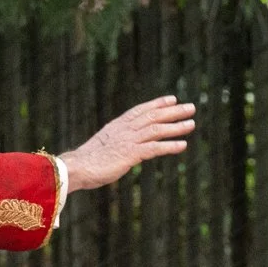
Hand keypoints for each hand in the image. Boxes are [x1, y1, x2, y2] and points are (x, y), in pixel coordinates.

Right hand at [58, 96, 195, 191]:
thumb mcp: (102, 147)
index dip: (157, 104)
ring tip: (192, 124)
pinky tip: (183, 145)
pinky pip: (154, 148)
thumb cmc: (85, 162)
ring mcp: (128, 141)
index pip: (140, 110)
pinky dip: (169, 146)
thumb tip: (118, 149)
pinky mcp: (130, 154)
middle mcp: (124, 130)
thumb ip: (113, 144)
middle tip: (190, 107)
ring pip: (157, 130)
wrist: (75, 168)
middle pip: (153, 116)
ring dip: (176, 126)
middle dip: (173, 111)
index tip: (172, 99)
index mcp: (117, 126)